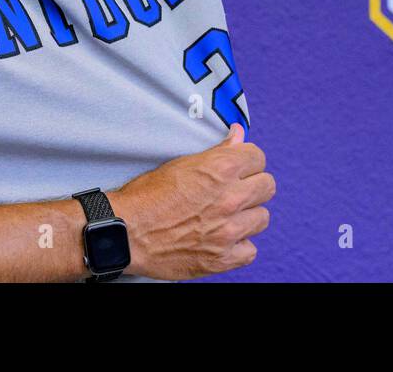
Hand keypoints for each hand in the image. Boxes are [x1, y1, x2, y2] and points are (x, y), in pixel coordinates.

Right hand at [109, 123, 274, 279]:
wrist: (125, 232)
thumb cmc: (147, 196)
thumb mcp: (182, 164)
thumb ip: (218, 151)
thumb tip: (239, 134)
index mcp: (220, 169)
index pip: (259, 158)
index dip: (248, 161)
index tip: (239, 167)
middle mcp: (230, 198)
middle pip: (268, 186)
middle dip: (253, 185)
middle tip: (235, 191)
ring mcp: (228, 230)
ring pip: (262, 218)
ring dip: (247, 216)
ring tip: (227, 216)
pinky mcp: (222, 258)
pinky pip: (250, 251)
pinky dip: (240, 246)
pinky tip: (224, 239)